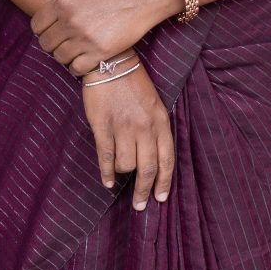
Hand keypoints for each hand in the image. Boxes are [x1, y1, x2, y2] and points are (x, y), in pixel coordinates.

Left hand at [28, 0, 176, 73]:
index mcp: (63, 3)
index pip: (36, 25)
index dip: (41, 28)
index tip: (52, 27)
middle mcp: (71, 22)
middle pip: (46, 43)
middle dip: (51, 42)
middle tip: (63, 39)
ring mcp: (85, 39)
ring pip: (59, 57)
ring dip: (63, 54)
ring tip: (73, 48)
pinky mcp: (100, 53)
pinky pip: (77, 68)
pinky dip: (77, 65)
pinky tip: (84, 57)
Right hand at [81, 62, 174, 209]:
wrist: (111, 63)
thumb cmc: (134, 84)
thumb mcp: (155, 104)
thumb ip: (156, 130)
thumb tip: (153, 159)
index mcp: (160, 122)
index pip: (167, 160)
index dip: (163, 182)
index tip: (160, 198)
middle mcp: (144, 127)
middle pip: (147, 168)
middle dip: (144, 191)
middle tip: (140, 206)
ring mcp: (123, 127)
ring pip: (126, 164)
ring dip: (123, 173)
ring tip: (119, 174)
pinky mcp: (103, 126)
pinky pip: (106, 156)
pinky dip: (106, 173)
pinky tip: (108, 182)